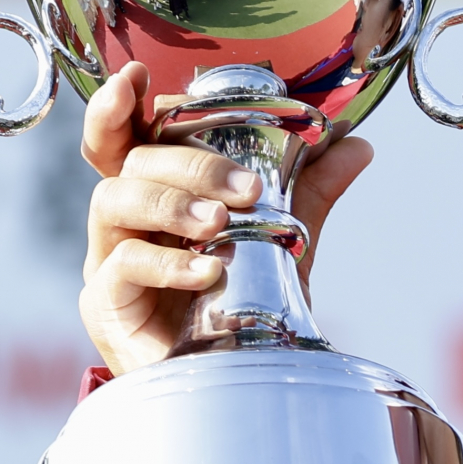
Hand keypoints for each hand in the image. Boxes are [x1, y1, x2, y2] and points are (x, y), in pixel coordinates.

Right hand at [76, 62, 376, 374]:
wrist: (235, 384)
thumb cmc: (242, 308)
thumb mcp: (280, 241)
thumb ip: (309, 192)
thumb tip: (358, 144)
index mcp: (155, 194)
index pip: (125, 136)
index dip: (119, 104)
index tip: (137, 79)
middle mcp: (123, 221)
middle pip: (131, 162)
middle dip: (190, 163)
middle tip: (247, 190)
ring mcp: (106, 261)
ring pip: (113, 201)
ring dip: (172, 204)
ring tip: (223, 225)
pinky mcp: (104, 305)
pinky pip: (121, 266)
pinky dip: (168, 264)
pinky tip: (209, 270)